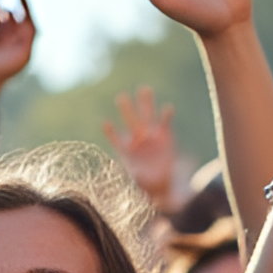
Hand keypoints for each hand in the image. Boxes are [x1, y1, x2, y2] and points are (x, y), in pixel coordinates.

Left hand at [102, 86, 178, 203]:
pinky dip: (166, 115)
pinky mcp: (165, 135)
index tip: (105, 123)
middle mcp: (137, 139)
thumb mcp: (138, 181)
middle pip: (130, 121)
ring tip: (144, 89)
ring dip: (146, 103)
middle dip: (126, 110)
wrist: (160, 183)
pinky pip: (165, 122)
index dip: (111, 132)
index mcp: (126, 149)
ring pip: (147, 116)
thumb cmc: (145, 183)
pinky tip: (168, 108)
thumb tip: (134, 174)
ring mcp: (151, 135)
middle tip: (121, 97)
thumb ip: (135, 175)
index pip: (115, 138)